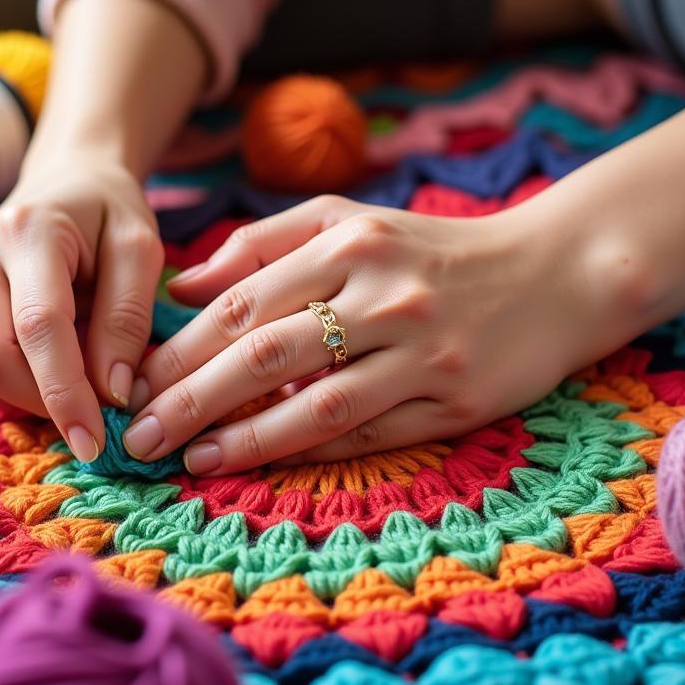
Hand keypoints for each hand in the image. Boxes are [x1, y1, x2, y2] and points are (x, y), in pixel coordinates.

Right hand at [0, 153, 162, 461]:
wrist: (67, 180)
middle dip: (42, 404)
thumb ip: (127, 317)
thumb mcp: (140, 249)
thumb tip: (113, 392)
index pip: (38, 327)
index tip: (96, 441)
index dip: (65, 392)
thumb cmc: (111, 213)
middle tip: (95, 420)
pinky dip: (10, 389)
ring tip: (78, 388)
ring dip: (25, 400)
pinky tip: (50, 374)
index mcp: (28, 230)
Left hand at [121, 194, 608, 473]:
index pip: (244, 301)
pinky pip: (367, 434)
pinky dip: (309, 451)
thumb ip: (263, 243)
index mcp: (350, 242)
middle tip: (138, 436)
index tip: (135, 381)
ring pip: (314, 405)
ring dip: (243, 438)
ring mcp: (421, 353)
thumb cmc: (430, 249)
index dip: (181, 347)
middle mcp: (383, 295)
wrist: (549, 274)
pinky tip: (262, 463)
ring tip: (188, 459)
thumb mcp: (350, 221)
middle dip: (190, 398)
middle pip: (265, 354)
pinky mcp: (454, 401)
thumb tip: (183, 287)